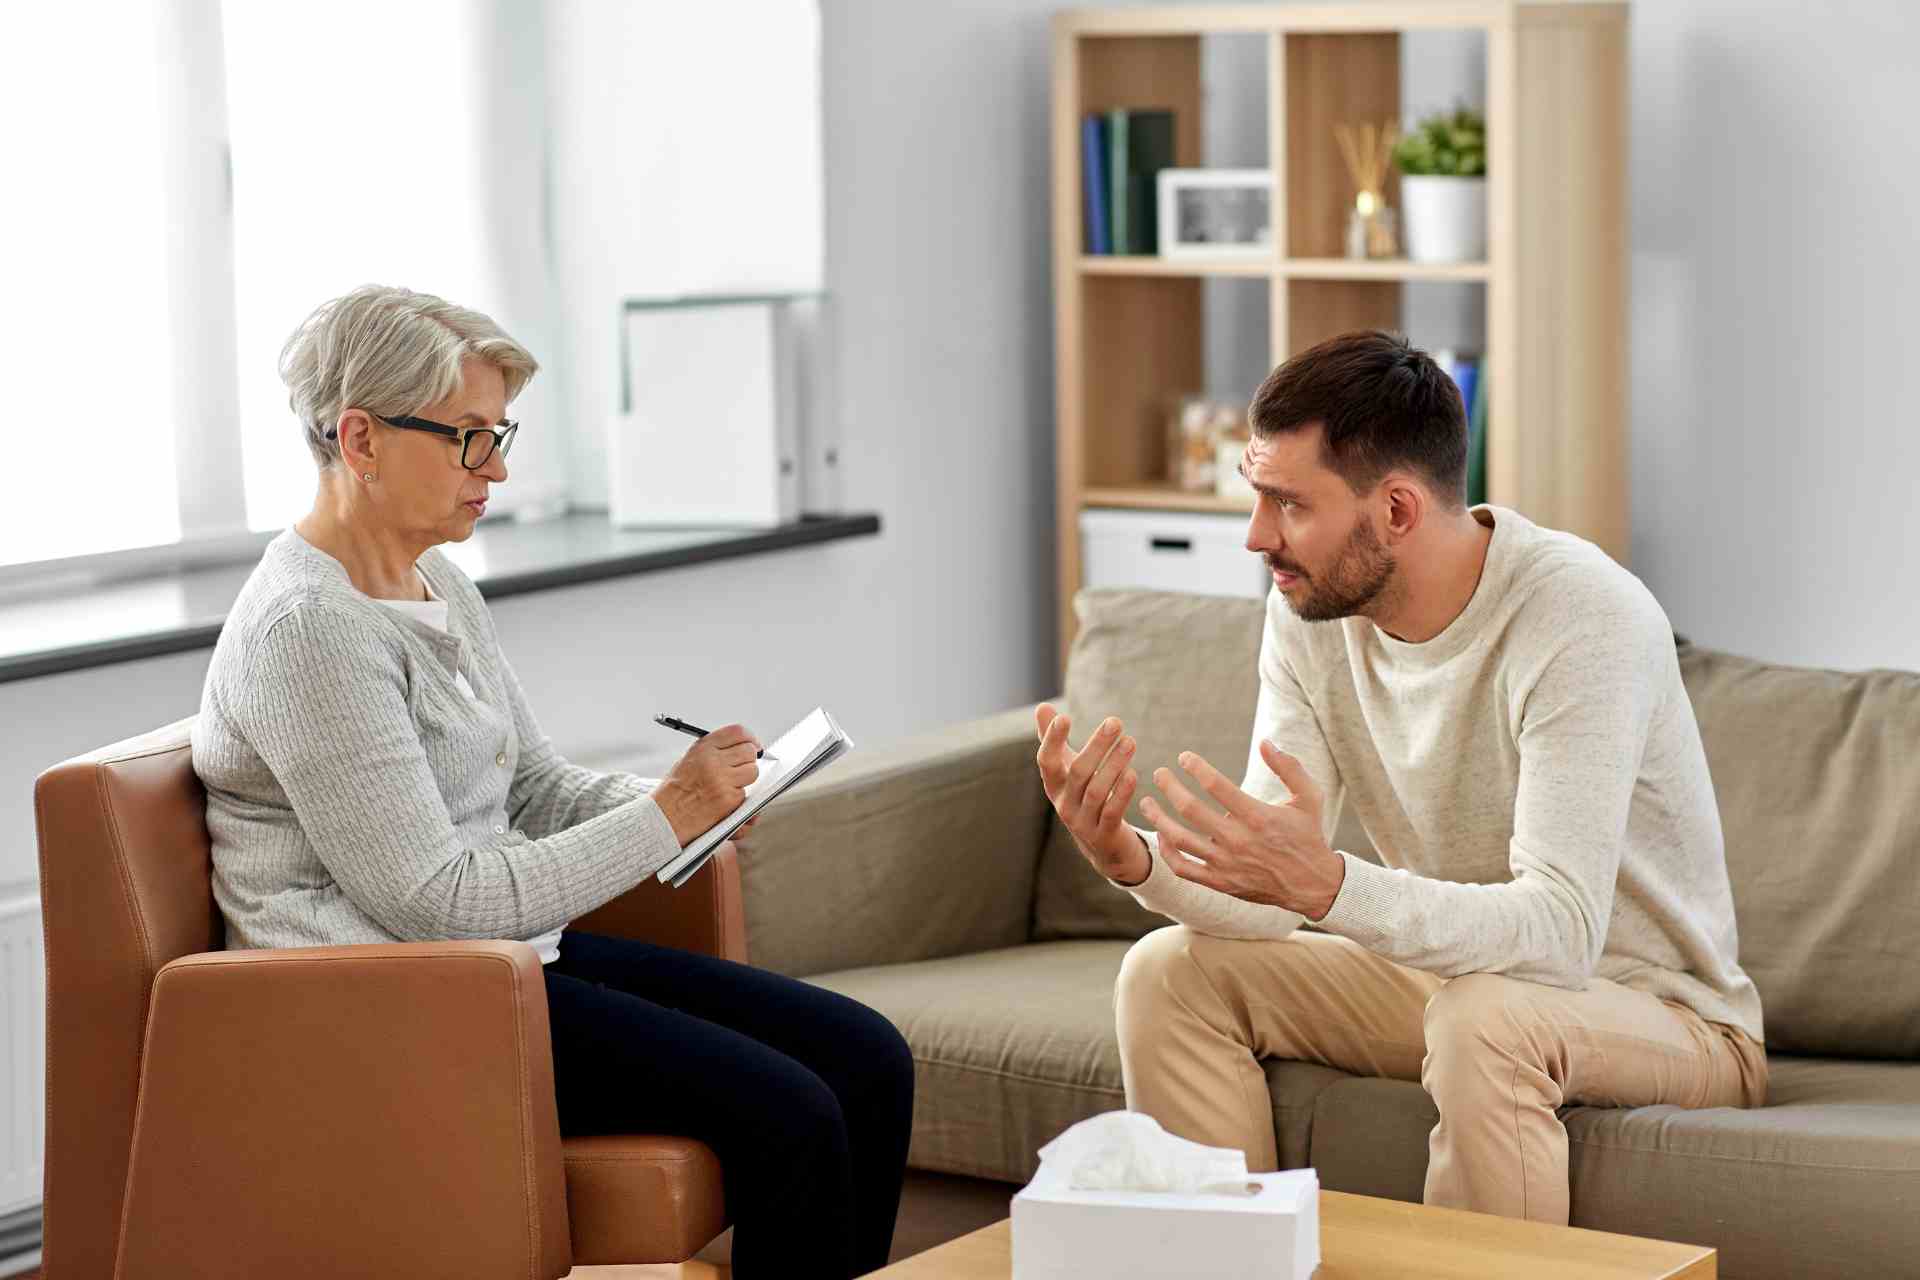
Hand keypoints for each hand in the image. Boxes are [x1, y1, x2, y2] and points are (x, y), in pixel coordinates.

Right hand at [653, 724, 760, 845]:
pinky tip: (723, 801)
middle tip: (742, 766)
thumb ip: (713, 751)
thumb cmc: (675, 792)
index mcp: (703, 748)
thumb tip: (740, 747)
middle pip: (749, 751)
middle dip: (749, 759)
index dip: (750, 738)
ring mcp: (722, 780)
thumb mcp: (688, 760)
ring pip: (752, 772)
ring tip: (730, 785)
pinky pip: (746, 794)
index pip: (737, 732)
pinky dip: (739, 799)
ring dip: (746, 779)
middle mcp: (713, 761)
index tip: (753, 745)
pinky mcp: (728, 799)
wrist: (664, 818)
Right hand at [1035, 703, 1150, 885]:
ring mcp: (1083, 822)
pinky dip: (1123, 792)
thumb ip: (1053, 739)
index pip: (1046, 761)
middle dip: (1097, 746)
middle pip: (1078, 772)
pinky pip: (1112, 812)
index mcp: (1053, 786)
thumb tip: (1042, 706)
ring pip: (1097, 791)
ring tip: (1131, 741)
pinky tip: (1133, 773)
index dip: (1052, 741)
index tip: (1064, 717)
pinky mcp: (1104, 835)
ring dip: (1114, 765)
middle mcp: (1064, 804)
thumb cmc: (1082, 796)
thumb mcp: (1066, 769)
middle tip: (1115, 721)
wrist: (1101, 846)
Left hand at [1139, 741, 1344, 918]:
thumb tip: (1265, 742)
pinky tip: (1162, 835)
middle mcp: (1239, 841)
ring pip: (1180, 840)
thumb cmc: (1309, 835)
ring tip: (1145, 802)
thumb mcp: (1309, 797)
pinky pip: (1183, 868)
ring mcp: (1227, 864)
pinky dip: (1167, 852)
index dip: (1196, 768)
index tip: (1184, 757)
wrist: (1313, 885)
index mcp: (1258, 817)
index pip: (1217, 787)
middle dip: (1170, 787)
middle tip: (1160, 774)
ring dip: (1158, 818)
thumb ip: (1288, 767)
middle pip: (1191, 810)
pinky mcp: (1221, 882)